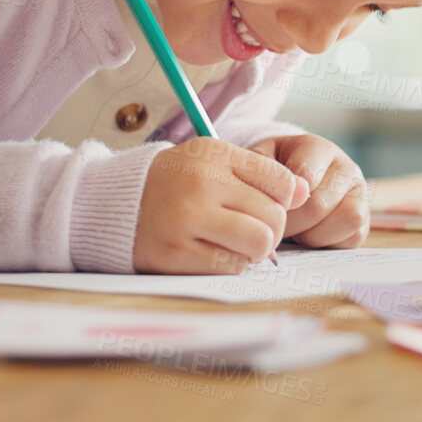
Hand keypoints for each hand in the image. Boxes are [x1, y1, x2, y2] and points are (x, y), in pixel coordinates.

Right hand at [133, 138, 308, 273]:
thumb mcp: (213, 161)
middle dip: (271, 230)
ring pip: (258, 245)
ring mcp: (186, 220)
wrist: (116, 204)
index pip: (283, 181)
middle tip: (251, 229)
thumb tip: (305, 195)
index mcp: (214, 154)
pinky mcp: (176, 254)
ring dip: (253, 250)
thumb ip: (260, 174)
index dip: (284, 200)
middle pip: (274, 217)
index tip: (266, 204)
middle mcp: (201, 183)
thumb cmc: (177, 183)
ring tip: (233, 242)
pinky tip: (211, 251)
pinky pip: (231, 267)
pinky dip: (231, 264)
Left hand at [250, 133, 368, 248]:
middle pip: (320, 205)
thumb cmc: (274, 171)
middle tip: (276, 226)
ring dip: (313, 235)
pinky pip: (353, 238)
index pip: (305, 175)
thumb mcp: (260, 161)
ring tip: (296, 230)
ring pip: (347, 219)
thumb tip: (280, 206)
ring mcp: (360, 193)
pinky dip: (328, 243)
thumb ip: (262, 176)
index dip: (283, 200)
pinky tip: (310, 236)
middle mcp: (346, 168)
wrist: (292, 180)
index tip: (268, 207)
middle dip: (292, 223)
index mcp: (319, 148)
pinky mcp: (364, 220)